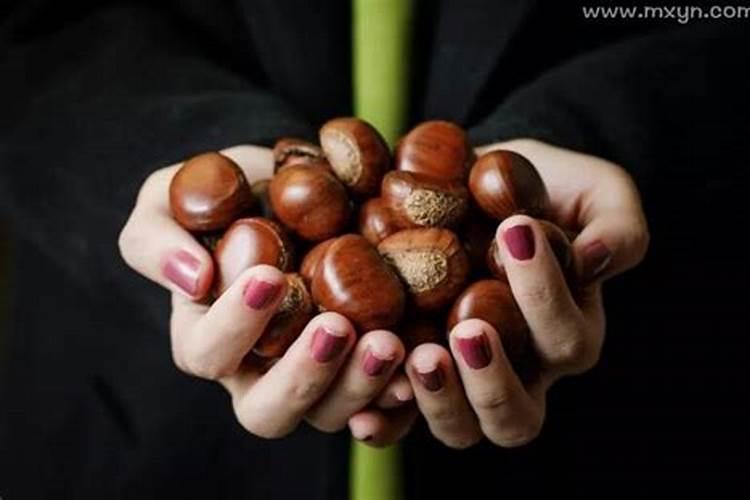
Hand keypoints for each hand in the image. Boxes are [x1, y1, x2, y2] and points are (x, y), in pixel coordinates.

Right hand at [118, 145, 412, 439]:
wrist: (288, 189)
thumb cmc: (221, 196)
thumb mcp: (167, 200)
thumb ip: (158, 239)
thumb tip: (192, 277)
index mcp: (207, 337)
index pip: (208, 353)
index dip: (235, 324)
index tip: (271, 274)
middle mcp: (257, 371)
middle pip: (268, 410)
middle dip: (303, 375)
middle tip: (337, 326)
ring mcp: (313, 375)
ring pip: (328, 414)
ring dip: (359, 386)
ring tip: (390, 342)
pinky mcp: (358, 368)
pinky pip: (379, 406)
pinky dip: (400, 396)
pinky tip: (423, 361)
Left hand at [394, 139, 648, 447]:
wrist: (480, 186)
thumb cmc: (544, 190)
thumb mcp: (595, 193)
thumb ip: (617, 225)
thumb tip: (596, 259)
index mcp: (567, 334)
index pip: (566, 339)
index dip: (545, 295)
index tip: (516, 230)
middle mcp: (520, 371)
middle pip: (517, 416)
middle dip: (493, 379)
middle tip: (468, 329)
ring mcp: (464, 380)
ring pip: (462, 427)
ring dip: (440, 400)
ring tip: (417, 357)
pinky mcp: (415, 373)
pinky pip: (401, 418)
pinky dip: (384, 419)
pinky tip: (362, 410)